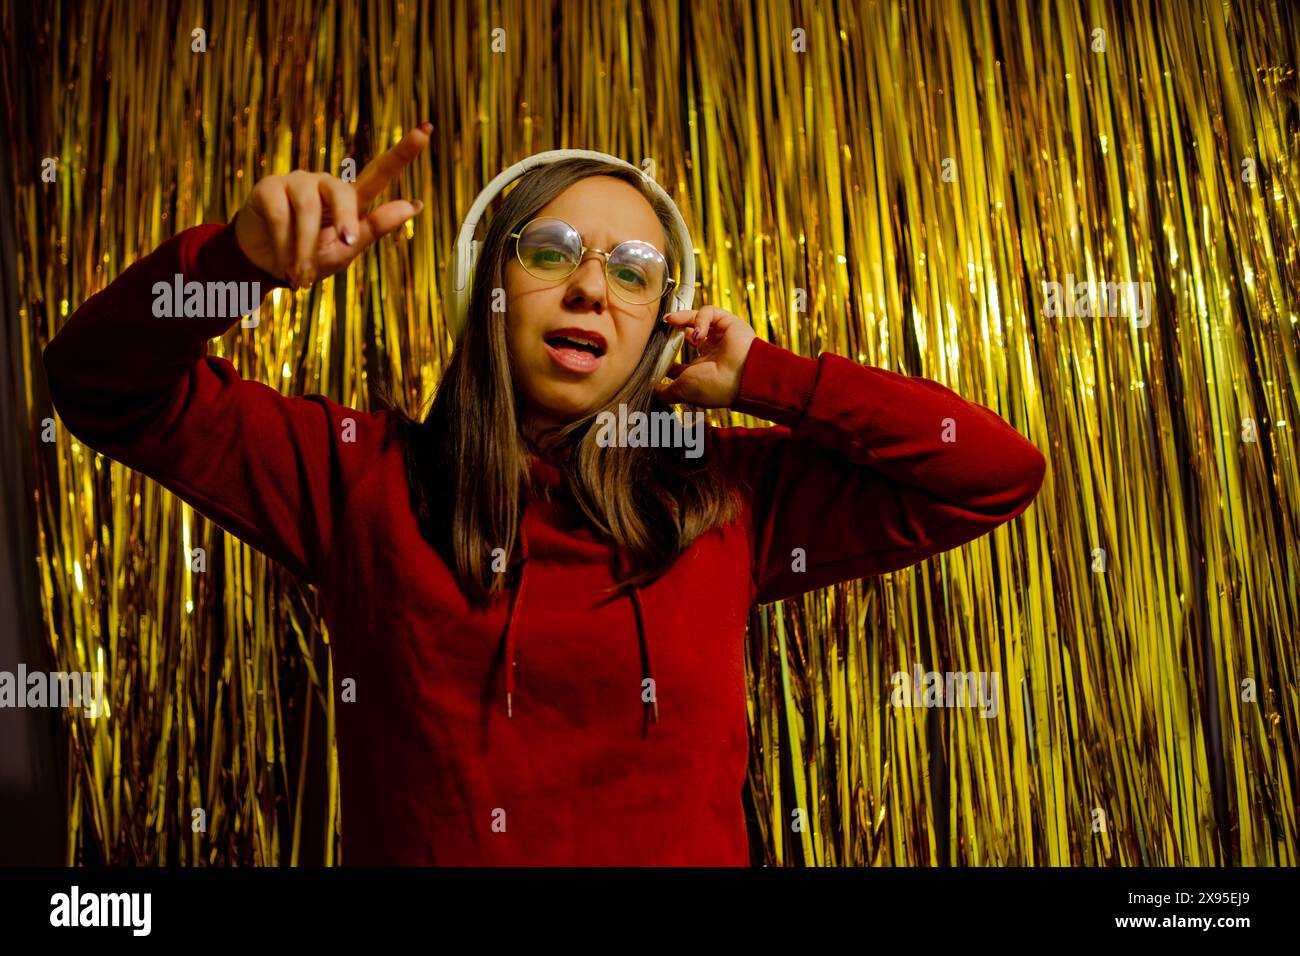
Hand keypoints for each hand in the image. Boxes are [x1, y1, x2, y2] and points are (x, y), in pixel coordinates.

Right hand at [233, 124, 431, 287]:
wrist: (266, 266)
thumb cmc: (311, 258)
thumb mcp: (346, 251)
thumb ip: (375, 227)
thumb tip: (414, 205)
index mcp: (351, 199)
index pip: (380, 172)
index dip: (403, 152)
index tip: (427, 130)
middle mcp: (326, 184)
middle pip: (344, 193)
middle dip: (345, 222)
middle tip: (345, 244)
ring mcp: (297, 181)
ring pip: (309, 210)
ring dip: (306, 248)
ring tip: (303, 276)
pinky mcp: (269, 187)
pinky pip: (281, 216)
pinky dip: (284, 245)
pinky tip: (285, 263)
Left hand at [653, 305, 756, 407]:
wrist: (740, 378)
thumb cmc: (714, 388)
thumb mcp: (681, 391)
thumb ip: (665, 391)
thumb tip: (651, 390)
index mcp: (702, 369)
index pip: (680, 357)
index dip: (666, 352)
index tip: (653, 348)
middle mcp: (710, 351)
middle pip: (686, 333)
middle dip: (673, 329)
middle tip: (660, 326)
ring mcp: (719, 336)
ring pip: (695, 318)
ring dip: (682, 319)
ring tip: (669, 320)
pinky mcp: (727, 321)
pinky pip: (708, 312)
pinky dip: (699, 319)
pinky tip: (698, 333)